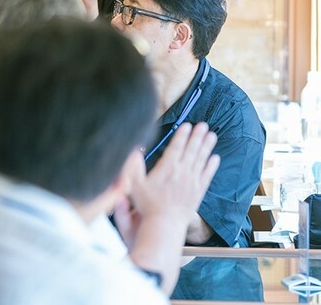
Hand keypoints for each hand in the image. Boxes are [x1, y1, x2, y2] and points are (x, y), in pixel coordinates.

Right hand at [116, 123, 218, 293]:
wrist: (165, 224)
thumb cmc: (148, 205)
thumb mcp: (134, 183)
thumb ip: (134, 165)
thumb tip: (134, 148)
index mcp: (167, 168)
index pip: (176, 147)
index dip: (182, 135)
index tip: (187, 125)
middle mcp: (182, 172)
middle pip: (191, 150)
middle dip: (197, 136)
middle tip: (203, 125)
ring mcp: (192, 182)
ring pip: (201, 160)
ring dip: (207, 147)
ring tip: (212, 135)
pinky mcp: (198, 192)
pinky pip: (207, 175)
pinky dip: (212, 166)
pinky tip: (215, 158)